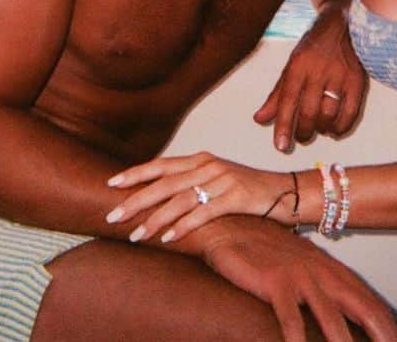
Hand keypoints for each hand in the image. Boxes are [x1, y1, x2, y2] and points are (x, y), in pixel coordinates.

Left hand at [107, 152, 297, 242]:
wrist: (285, 191)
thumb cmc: (247, 189)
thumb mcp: (216, 179)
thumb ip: (190, 183)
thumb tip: (157, 195)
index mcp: (201, 159)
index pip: (161, 165)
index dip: (135, 173)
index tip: (111, 183)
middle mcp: (208, 166)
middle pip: (165, 183)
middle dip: (135, 199)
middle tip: (113, 215)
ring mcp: (222, 180)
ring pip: (180, 200)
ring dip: (155, 219)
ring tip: (137, 235)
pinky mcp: (236, 197)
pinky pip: (204, 213)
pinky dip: (184, 226)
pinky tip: (169, 238)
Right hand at [198, 216, 396, 341]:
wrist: (232, 224)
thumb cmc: (266, 250)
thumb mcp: (303, 265)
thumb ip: (324, 287)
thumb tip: (344, 314)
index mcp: (333, 270)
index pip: (371, 304)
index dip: (388, 329)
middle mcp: (323, 273)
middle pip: (364, 310)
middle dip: (382, 337)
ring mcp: (300, 277)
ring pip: (331, 319)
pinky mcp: (275, 282)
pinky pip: (290, 319)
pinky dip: (297, 341)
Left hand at [255, 4, 366, 150]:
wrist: (344, 21)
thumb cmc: (314, 45)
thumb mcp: (291, 64)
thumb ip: (277, 94)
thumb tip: (259, 119)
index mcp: (298, 64)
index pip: (287, 100)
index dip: (283, 126)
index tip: (280, 146)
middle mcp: (318, 69)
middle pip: (308, 111)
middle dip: (302, 131)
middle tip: (300, 137)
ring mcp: (340, 74)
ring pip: (328, 114)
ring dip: (321, 129)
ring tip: (317, 129)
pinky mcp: (358, 80)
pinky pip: (350, 112)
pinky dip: (341, 127)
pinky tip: (335, 130)